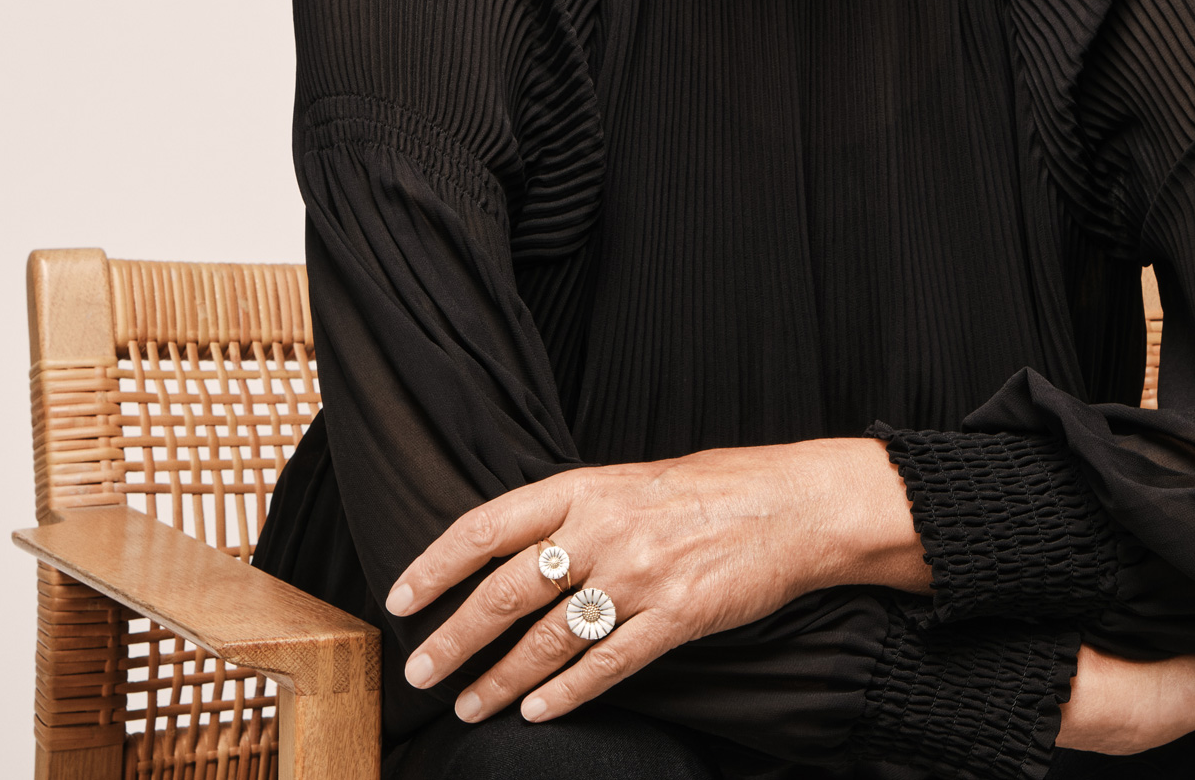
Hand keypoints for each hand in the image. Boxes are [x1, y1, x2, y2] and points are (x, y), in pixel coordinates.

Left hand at [387, 438, 927, 724]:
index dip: (437, 565)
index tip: (401, 599)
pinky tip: (538, 713)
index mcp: (585, 486)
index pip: (488, 526)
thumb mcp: (629, 481)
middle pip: (507, 591)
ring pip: (551, 638)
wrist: (794, 503)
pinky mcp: (679, 616)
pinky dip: (567, 693)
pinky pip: (609, 664)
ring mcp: (642, 574)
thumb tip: (508, 554)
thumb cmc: (710, 490)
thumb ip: (573, 514)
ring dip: (502, 679)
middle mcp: (606, 528)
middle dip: (455, 638)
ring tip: (470, 706)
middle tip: (420, 671)